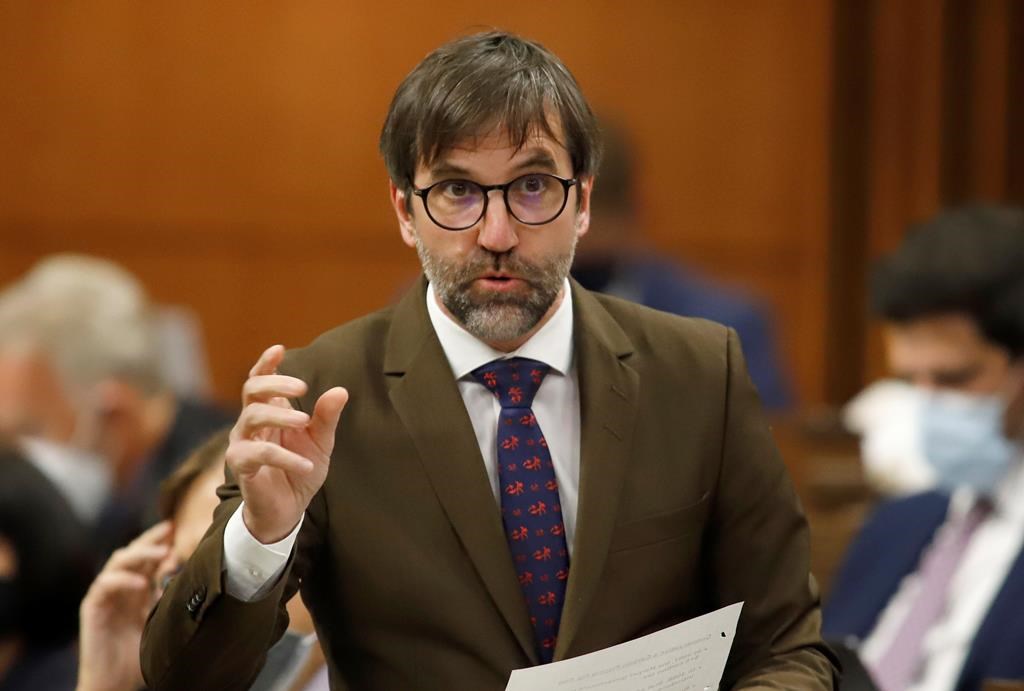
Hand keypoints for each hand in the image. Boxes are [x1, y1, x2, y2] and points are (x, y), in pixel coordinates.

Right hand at [77, 522, 175, 690]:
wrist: (114, 681)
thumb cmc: (138, 654)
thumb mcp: (159, 618)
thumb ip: (166, 594)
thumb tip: (181, 566)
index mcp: (137, 590)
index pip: (147, 559)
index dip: (160, 543)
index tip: (178, 529)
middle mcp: (120, 588)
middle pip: (132, 553)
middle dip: (150, 539)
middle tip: (169, 528)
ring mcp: (105, 595)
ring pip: (117, 562)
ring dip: (140, 554)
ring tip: (162, 553)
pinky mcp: (92, 607)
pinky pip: (104, 585)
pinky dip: (123, 580)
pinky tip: (141, 584)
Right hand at [227, 345, 347, 542]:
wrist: (288, 510)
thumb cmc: (300, 469)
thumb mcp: (320, 442)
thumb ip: (326, 417)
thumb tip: (340, 390)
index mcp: (270, 412)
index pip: (259, 380)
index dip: (265, 363)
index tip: (279, 349)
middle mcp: (251, 424)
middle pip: (252, 390)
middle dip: (275, 383)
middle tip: (302, 386)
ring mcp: (243, 444)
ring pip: (251, 417)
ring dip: (279, 415)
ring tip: (304, 422)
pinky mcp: (242, 467)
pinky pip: (258, 454)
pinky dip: (284, 457)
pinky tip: (307, 464)